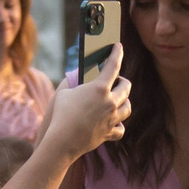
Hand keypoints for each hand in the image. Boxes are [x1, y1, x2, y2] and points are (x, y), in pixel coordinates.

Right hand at [40, 43, 131, 159]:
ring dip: (125, 102)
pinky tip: (115, 123)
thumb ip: (74, 83)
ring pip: (128, 108)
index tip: (119, 47)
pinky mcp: (109, 133)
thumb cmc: (60, 114)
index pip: (113, 66)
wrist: (63, 141)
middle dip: (123, 81)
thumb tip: (78, 78)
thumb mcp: (64, 92)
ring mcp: (112, 119)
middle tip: (117, 81)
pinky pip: (121, 129)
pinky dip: (119, 125)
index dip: (117, 54)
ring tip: (119, 100)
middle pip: (126, 88)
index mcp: (99, 88)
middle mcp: (110, 102)